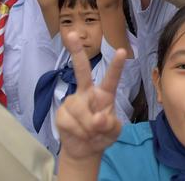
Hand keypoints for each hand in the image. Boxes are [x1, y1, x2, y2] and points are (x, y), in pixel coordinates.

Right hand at [57, 35, 125, 160]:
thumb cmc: (102, 135)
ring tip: (91, 132)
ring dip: (88, 126)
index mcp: (105, 94)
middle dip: (75, 52)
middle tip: (70, 34)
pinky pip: (69, 121)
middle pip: (81, 70)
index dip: (116, 65)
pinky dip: (78, 131)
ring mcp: (73, 101)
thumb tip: (98, 119)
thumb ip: (111, 125)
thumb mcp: (114, 132)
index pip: (112, 78)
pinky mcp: (61, 113)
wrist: (85, 150)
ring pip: (80, 108)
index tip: (122, 50)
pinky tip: (80, 133)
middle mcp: (88, 92)